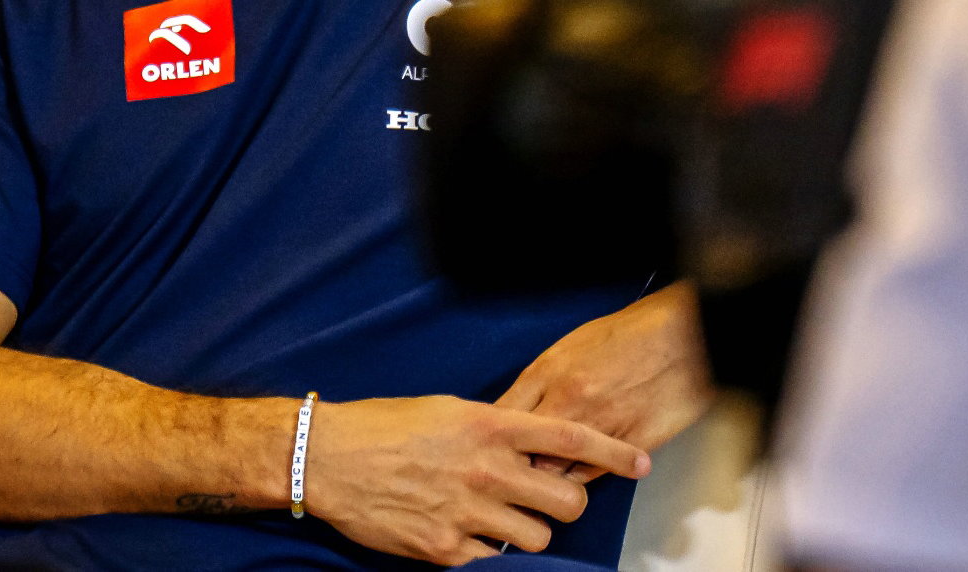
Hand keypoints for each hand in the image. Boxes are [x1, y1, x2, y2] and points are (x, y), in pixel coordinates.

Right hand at [305, 393, 649, 565]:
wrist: (329, 458)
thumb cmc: (384, 425)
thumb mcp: (445, 411)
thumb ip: (491, 429)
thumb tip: (524, 447)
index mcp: (488, 425)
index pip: (569, 440)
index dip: (612, 452)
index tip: (637, 460)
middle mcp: (487, 469)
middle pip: (568, 504)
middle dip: (565, 505)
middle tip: (545, 501)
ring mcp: (469, 512)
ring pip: (538, 540)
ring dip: (527, 533)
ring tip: (500, 518)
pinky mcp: (447, 550)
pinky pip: (493, 562)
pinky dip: (487, 552)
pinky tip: (464, 532)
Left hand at [497, 282, 713, 479]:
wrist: (680, 336)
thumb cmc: (625, 335)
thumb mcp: (571, 345)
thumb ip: (544, 378)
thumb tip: (522, 405)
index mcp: (549, 371)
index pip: (504, 413)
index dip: (491, 433)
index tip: (487, 444)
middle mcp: (568, 401)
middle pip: (523, 448)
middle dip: (512, 462)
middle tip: (507, 471)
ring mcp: (599, 426)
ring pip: (556, 470)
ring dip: (544, 478)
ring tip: (536, 485)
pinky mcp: (628, 447)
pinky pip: (592, 475)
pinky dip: (578, 480)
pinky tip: (571, 481)